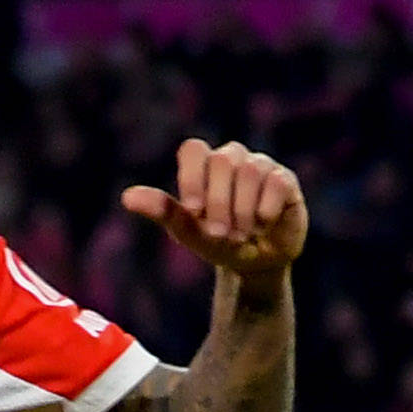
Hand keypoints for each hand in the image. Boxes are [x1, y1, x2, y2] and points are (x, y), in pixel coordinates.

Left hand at [119, 138, 307, 286]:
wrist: (254, 262)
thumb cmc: (218, 241)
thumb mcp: (188, 231)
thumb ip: (163, 211)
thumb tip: (127, 197)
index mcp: (204, 165)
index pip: (193, 149)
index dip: (192, 177)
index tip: (193, 210)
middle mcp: (232, 158)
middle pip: (221, 161)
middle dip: (218, 203)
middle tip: (219, 233)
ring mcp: (260, 165)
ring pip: (249, 171)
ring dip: (242, 210)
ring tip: (241, 234)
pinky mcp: (285, 179)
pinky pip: (276, 182)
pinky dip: (265, 209)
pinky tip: (263, 224)